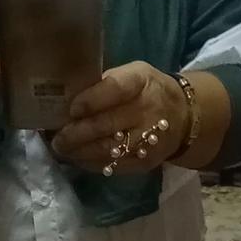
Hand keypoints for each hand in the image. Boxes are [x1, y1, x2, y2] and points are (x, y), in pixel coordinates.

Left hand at [52, 62, 189, 173]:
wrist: (183, 116)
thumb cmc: (146, 91)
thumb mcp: (132, 75)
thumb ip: (103, 85)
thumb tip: (65, 100)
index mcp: (141, 81)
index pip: (114, 89)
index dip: (91, 100)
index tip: (72, 109)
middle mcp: (147, 110)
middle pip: (106, 124)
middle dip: (75, 133)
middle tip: (56, 138)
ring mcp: (148, 139)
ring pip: (106, 149)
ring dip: (79, 152)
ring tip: (62, 149)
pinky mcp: (145, 162)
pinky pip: (113, 166)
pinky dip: (91, 163)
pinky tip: (78, 159)